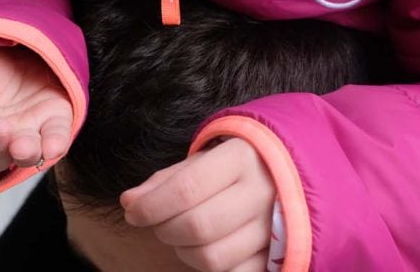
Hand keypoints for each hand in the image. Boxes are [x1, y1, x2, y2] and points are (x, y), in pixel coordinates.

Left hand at [120, 138, 275, 271]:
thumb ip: (166, 180)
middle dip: (164, 229)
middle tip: (156, 222)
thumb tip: (130, 202)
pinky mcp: (278, 256)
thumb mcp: (204, 159)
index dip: (151, 206)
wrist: (290, 174)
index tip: (132, 211)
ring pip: (212, 258)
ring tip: (180, 234)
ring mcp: (274, 228)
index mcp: (243, 158)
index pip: (186, 188)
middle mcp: (263, 192)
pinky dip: (208, 266)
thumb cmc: (235, 166)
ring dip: (182, 251)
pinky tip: (205, 247)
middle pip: (197, 227)